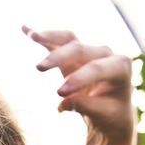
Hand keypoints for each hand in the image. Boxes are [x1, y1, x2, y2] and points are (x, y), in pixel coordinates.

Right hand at [23, 26, 134, 144]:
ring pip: (68, 39)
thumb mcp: (103, 115)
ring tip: (32, 36)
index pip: (96, 68)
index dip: (78, 78)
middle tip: (38, 68)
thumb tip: (64, 103)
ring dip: (49, 37)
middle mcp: (106, 54)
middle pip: (79, 50)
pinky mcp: (74, 53)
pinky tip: (24, 29)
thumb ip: (86, 106)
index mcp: (120, 67)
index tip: (59, 93)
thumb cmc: (110, 114)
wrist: (111, 112)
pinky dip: (43, 37)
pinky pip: (58, 42)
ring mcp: (89, 51)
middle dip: (59, 57)